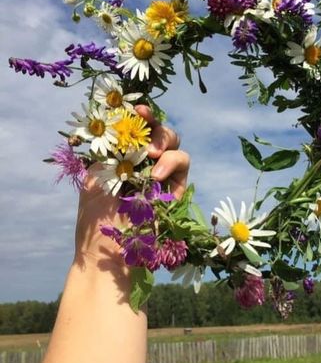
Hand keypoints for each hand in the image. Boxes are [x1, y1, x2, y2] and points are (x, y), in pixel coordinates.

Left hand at [74, 105, 189, 267]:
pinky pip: (182, 169)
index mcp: (124, 157)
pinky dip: (172, 167)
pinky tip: (159, 180)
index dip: (141, 116)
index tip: (137, 109)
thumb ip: (114, 150)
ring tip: (154, 166)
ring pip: (177, 148)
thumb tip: (130, 123)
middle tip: (149, 147)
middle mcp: (145, 164)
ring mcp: (162, 177)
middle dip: (159, 132)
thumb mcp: (96, 177)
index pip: (138, 129)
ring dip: (168, 151)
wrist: (109, 253)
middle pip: (162, 134)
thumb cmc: (96, 218)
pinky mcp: (176, 191)